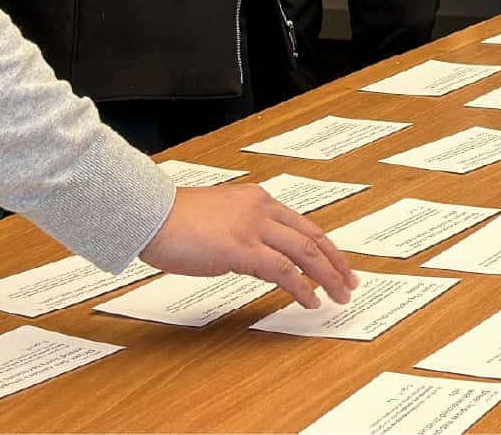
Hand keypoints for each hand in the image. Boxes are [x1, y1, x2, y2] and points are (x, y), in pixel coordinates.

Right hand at [140, 184, 356, 310]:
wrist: (150, 215)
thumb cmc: (175, 220)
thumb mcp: (220, 218)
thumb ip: (243, 230)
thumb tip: (258, 257)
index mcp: (257, 199)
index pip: (303, 225)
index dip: (326, 247)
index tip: (338, 264)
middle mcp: (261, 209)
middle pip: (312, 237)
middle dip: (336, 263)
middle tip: (350, 283)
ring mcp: (253, 227)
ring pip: (305, 253)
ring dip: (326, 277)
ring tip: (338, 296)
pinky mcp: (242, 249)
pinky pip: (283, 271)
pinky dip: (301, 287)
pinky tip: (310, 300)